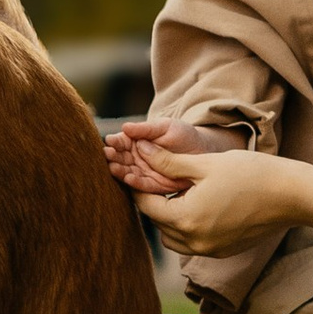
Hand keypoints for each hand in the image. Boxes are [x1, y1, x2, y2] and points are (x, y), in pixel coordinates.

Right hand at [107, 116, 233, 191]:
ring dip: (120, 171)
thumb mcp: (165, 127)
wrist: (204, 151)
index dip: (115, 142)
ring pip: (128, 172)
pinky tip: (128, 178)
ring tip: (113, 167)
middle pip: (121, 158)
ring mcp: (144, 172)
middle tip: (108, 155)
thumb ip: (145, 129)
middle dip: (114, 157)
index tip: (110, 141)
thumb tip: (125, 127)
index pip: (122, 142)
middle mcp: (137, 158)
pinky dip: (134, 183)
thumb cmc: (184, 135)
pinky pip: (142, 186)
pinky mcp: (154, 186)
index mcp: (136, 141)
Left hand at [131, 147, 312, 252]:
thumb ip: (168, 162)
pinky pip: (193, 242)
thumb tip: (139, 151)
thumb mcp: (204, 164)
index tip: (136, 170)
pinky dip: (189, 226)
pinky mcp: (223, 251)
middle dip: (154, 201)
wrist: (291, 195)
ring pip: (173, 237)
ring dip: (170, 217)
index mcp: (186, 219)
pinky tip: (201, 205)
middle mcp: (194, 242)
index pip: (146, 205)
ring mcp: (210, 250)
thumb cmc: (250, 173)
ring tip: (180, 192)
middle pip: (158, 223)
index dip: (137, 186)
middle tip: (157, 178)